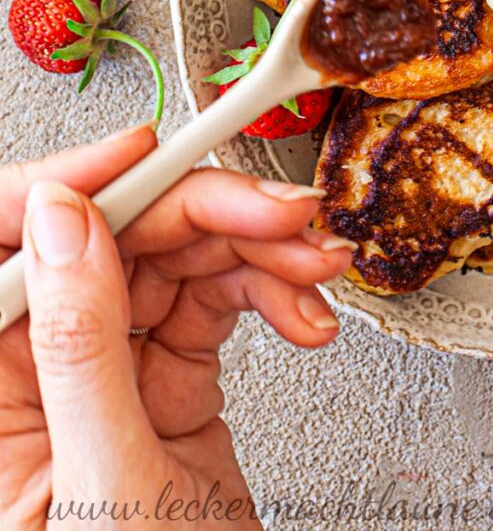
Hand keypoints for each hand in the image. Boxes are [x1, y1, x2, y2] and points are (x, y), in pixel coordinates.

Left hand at [0, 127, 352, 528]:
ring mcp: (105, 376)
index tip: (141, 156)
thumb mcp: (101, 484)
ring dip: (254, 247)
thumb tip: (67, 223)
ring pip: (170, 258)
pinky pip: (214, 299)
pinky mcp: (166, 382)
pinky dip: (269, 293)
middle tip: (279, 210)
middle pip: (106, 239)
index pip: (3, 249)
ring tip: (314, 263)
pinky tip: (303, 312)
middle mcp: (35, 376)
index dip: (65, 186)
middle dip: (200, 212)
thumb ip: (77, 345)